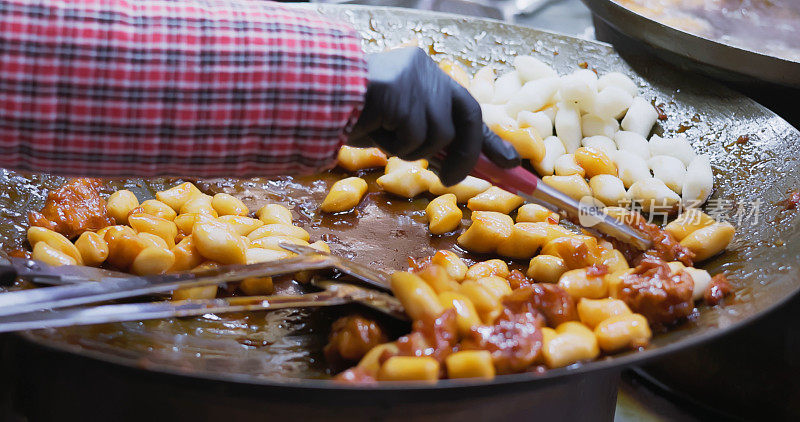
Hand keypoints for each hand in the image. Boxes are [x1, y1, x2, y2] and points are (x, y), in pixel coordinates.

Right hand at [349, 47, 519, 185]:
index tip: (512, 162)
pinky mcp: (405, 94)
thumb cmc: (352, 113)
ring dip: (413, 149)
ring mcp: (418, 81)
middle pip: (468, 119)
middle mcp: (428, 72)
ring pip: (439, 134)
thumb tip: (455, 166)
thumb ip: (426, 136)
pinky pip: (415, 136)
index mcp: (427, 76)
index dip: (491, 139)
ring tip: (384, 137)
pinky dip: (396, 144)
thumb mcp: (397, 126)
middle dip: (466, 155)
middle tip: (451, 179)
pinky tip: (375, 129)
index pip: (469, 108)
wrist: (316, 94)